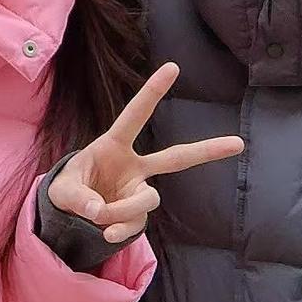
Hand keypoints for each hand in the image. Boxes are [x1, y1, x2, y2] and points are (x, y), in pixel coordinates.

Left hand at [47, 62, 244, 244]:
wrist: (68, 213)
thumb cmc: (68, 188)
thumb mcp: (63, 190)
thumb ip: (79, 199)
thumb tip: (100, 213)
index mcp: (114, 145)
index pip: (135, 116)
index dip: (152, 92)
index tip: (173, 67)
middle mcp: (134, 166)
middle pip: (176, 158)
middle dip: (207, 150)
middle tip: (239, 144)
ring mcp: (140, 191)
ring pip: (149, 199)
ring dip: (124, 210)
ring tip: (99, 217)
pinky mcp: (138, 214)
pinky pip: (137, 224)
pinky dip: (121, 230)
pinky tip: (106, 234)